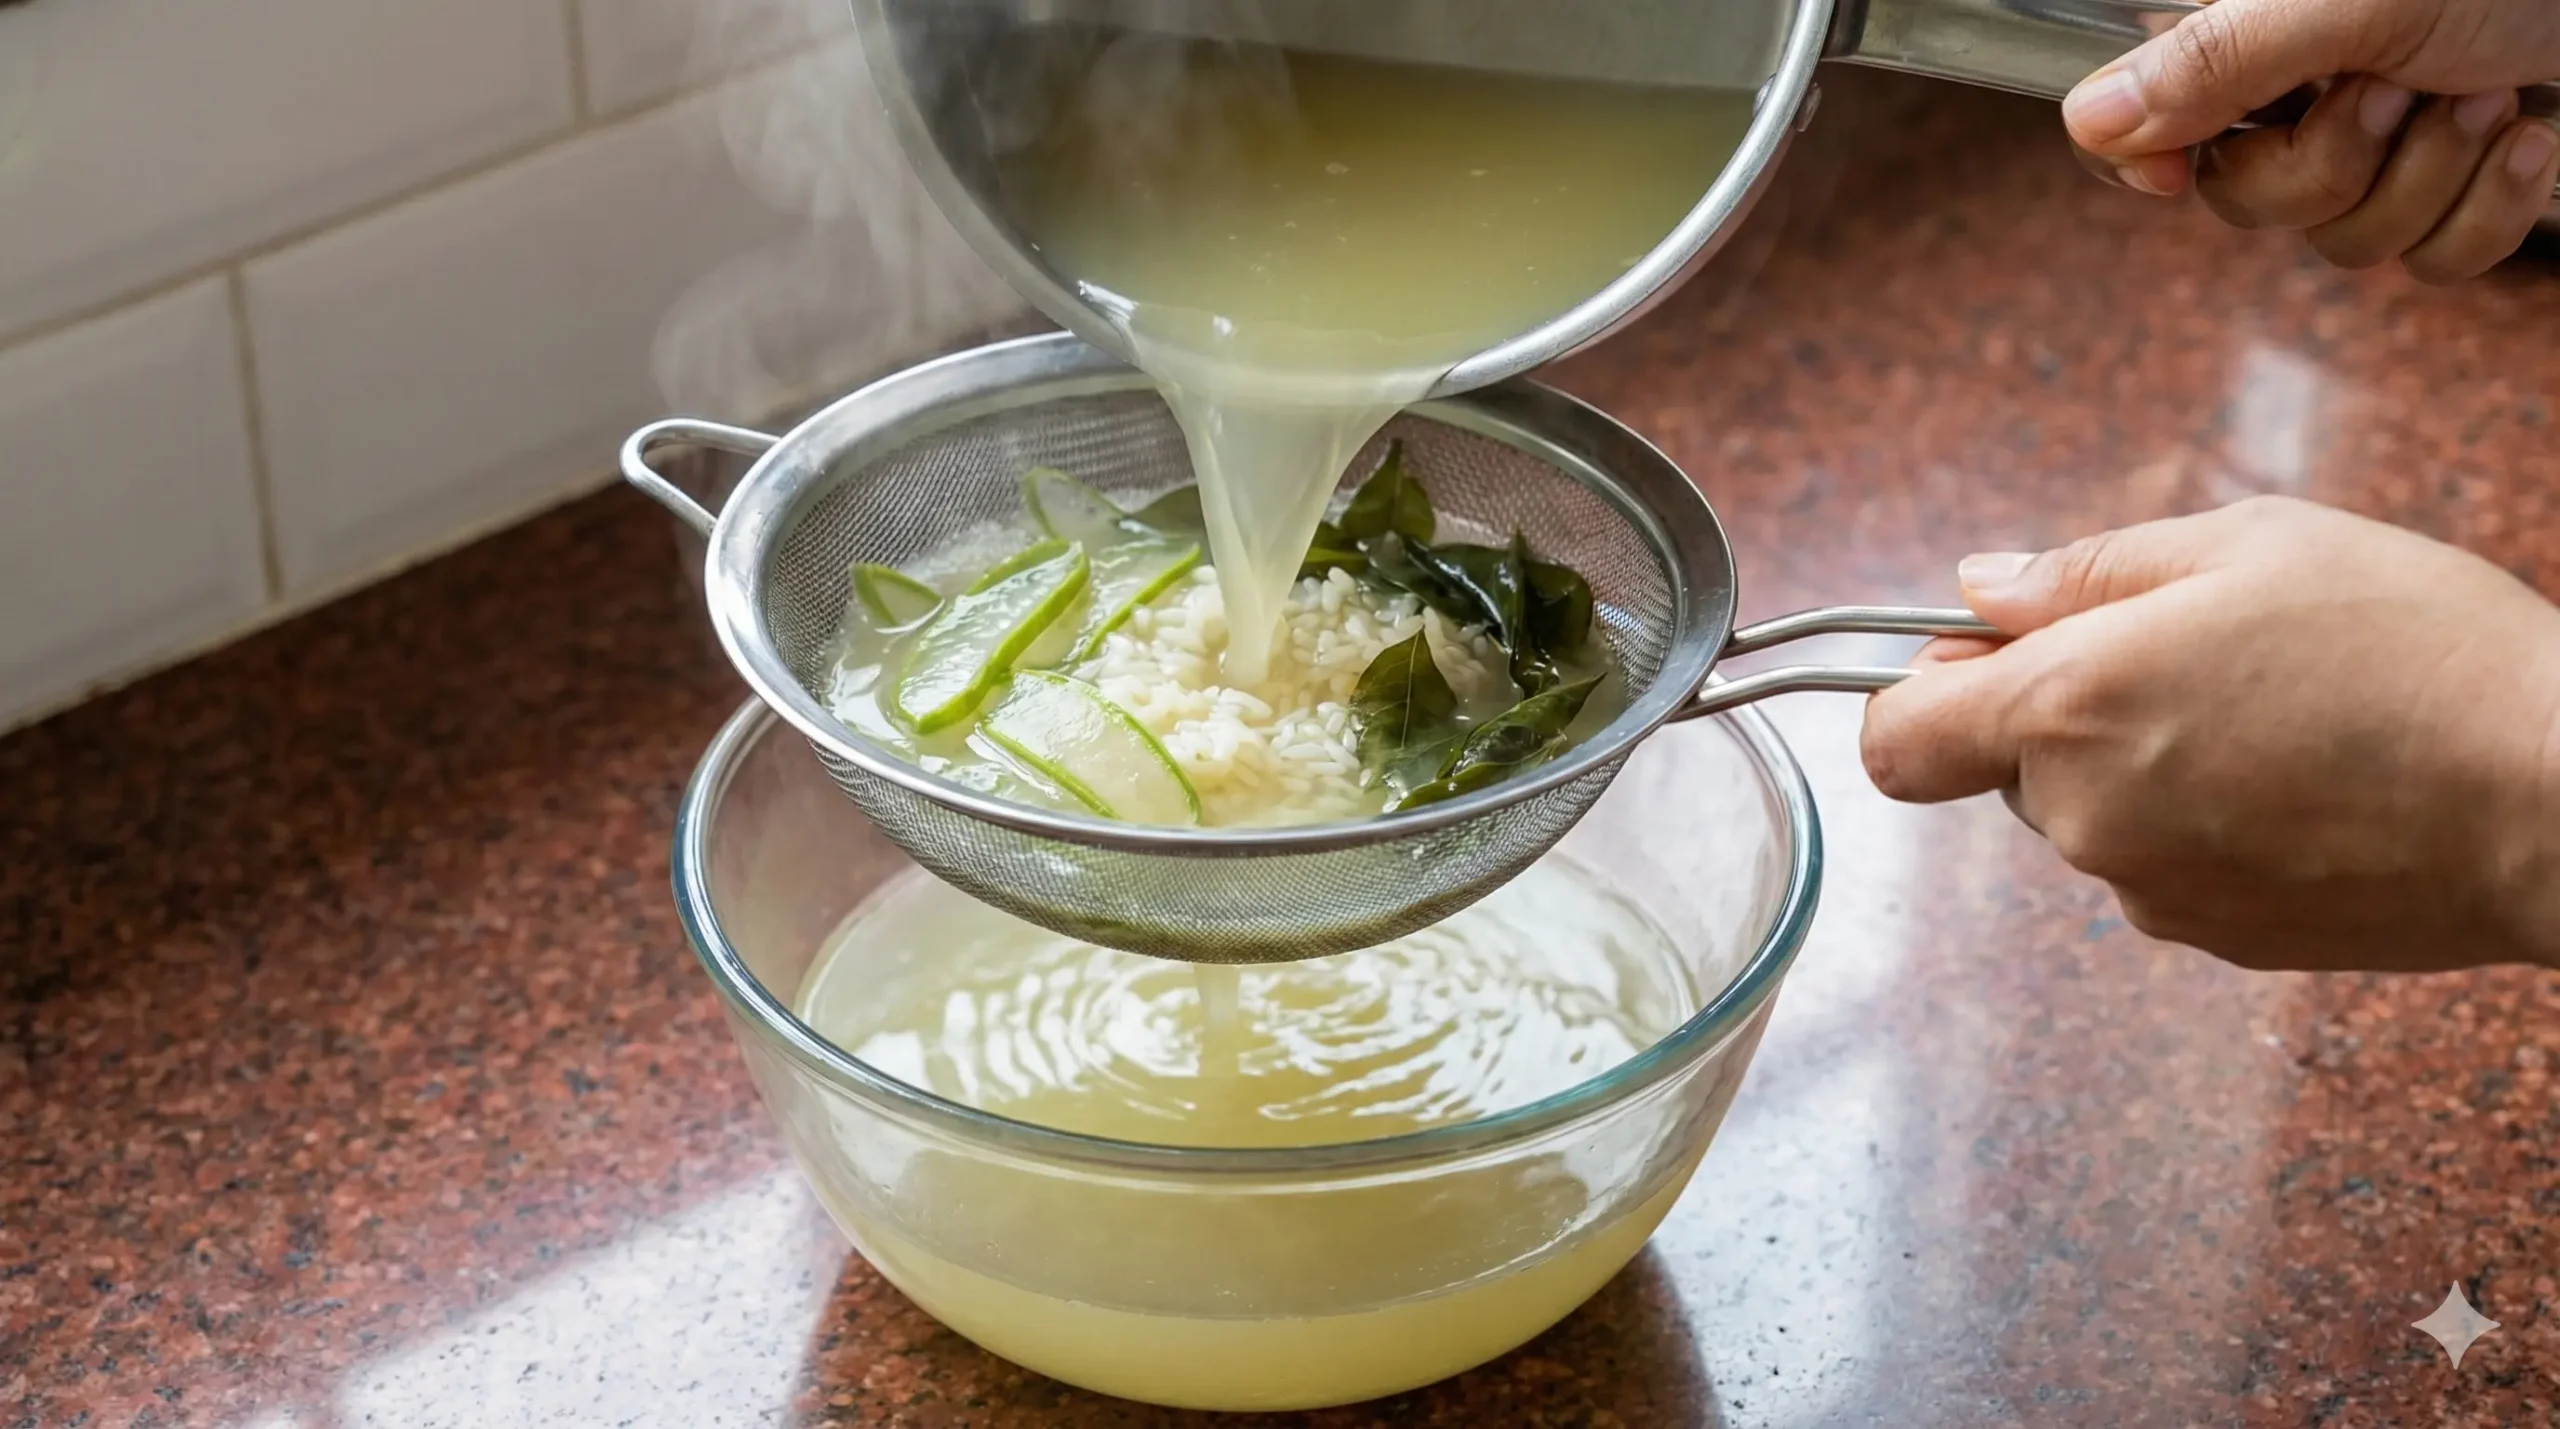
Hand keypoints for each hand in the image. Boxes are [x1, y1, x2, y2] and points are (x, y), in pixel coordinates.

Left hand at [1860, 496, 2559, 972]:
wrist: (2558, 798)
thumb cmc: (2413, 648)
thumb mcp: (2245, 546)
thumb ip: (2086, 571)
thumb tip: (1979, 591)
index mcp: (2066, 712)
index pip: (1896, 740)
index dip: (1925, 689)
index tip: (1989, 649)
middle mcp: (2084, 820)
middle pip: (2009, 768)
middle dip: (2069, 709)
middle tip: (2198, 652)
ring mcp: (2151, 893)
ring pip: (2094, 815)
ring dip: (2147, 763)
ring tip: (2278, 712)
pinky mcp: (2221, 940)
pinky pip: (2169, 865)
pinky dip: (2210, 821)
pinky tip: (2310, 780)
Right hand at [2063, 0, 2559, 281]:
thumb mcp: (2349, 0)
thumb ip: (2218, 61)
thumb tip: (2088, 122)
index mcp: (2254, 36)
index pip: (2138, 125)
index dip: (2148, 163)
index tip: (2176, 175)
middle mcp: (2306, 91)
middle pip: (2247, 205)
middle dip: (2338, 165)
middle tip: (2398, 89)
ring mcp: (2384, 144)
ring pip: (2346, 242)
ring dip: (2432, 176)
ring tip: (2487, 94)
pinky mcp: (2457, 186)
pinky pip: (2433, 263)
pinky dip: (2491, 209)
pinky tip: (2528, 137)